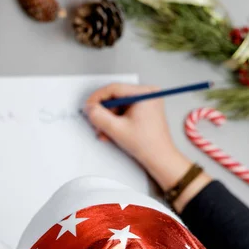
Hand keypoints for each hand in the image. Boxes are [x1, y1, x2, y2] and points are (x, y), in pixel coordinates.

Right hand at [85, 83, 210, 210]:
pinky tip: (113, 132)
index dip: (97, 98)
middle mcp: (147, 94)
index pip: (114, 89)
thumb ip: (99, 117)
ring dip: (108, 120)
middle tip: (96, 123)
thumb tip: (90, 108)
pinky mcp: (144, 110)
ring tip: (106, 132)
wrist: (160, 159)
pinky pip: (124, 111)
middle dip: (104, 113)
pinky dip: (116, 122)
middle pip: (115, 98)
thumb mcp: (117, 130)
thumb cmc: (148, 145)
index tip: (88, 106)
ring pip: (118, 106)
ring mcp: (146, 102)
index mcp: (145, 93)